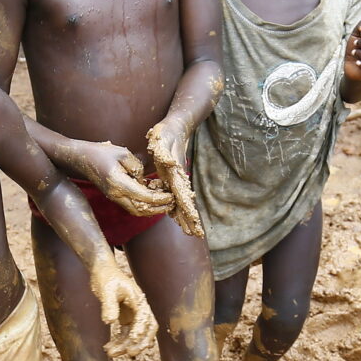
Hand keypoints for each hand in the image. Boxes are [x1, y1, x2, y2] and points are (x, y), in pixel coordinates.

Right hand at [72, 140, 173, 218]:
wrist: (82, 159)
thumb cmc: (101, 153)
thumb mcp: (122, 153)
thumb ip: (137, 166)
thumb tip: (144, 179)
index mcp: (119, 184)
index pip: (144, 197)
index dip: (160, 199)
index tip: (171, 195)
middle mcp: (116, 195)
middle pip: (141, 209)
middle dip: (159, 208)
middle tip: (173, 202)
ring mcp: (115, 198)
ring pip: (137, 211)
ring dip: (153, 210)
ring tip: (166, 203)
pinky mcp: (115, 197)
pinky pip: (132, 206)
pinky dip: (145, 206)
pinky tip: (155, 200)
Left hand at [90, 254, 156, 356]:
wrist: (103, 271)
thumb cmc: (106, 278)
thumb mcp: (106, 290)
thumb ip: (108, 305)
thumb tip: (109, 322)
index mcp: (138, 300)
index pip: (145, 318)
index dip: (140, 329)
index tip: (132, 339)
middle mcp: (139, 309)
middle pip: (147, 329)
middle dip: (140, 343)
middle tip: (129, 353)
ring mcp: (134, 315)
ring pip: (135, 335)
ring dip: (125, 345)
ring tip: (109, 353)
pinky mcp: (126, 319)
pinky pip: (126, 335)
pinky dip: (119, 342)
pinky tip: (108, 348)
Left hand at [145, 121, 202, 237]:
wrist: (177, 126)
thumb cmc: (166, 133)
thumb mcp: (163, 140)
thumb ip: (165, 153)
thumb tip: (169, 165)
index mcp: (175, 174)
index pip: (182, 196)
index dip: (187, 210)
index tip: (192, 223)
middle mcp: (178, 178)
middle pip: (185, 202)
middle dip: (190, 218)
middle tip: (197, 234)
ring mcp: (177, 178)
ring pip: (182, 200)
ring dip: (186, 215)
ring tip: (191, 231)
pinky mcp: (174, 177)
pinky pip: (177, 194)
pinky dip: (179, 206)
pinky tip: (178, 215)